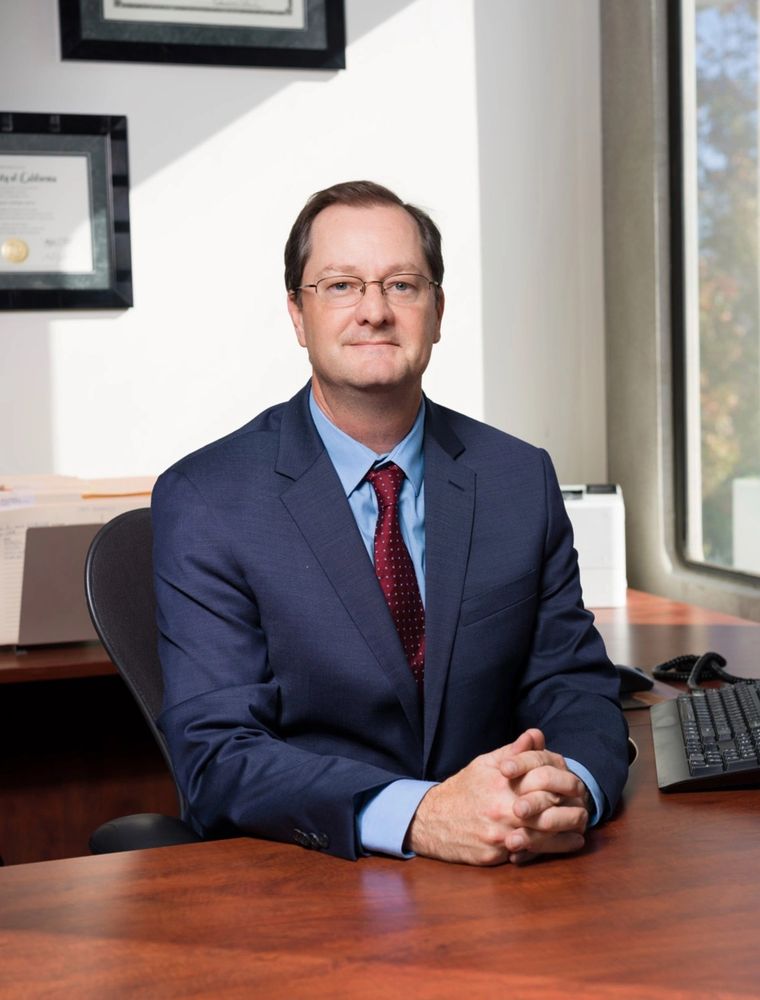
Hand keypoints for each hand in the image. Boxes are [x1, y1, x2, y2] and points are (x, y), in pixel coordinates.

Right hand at [407, 729, 588, 865]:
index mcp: (502, 784)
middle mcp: (502, 810)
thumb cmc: (463, 789)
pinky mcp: (494, 857)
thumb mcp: (485, 764)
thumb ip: (514, 752)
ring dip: (565, 837)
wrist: (432, 820)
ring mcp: (498, 836)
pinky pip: (527, 856)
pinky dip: (547, 852)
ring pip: (543, 839)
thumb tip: (537, 735)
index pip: (544, 784)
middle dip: (570, 814)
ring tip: (579, 832)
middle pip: (548, 814)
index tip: (576, 788)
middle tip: (584, 811)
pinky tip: (561, 847)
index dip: (564, 786)